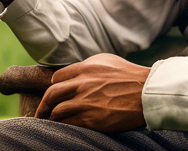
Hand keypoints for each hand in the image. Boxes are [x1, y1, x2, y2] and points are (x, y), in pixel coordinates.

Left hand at [35, 53, 149, 131]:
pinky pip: (69, 123)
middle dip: (43, 104)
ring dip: (52, 117)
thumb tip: (74, 71)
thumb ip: (88, 65)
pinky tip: (64, 127)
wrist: (147, 92)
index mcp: (84, 68)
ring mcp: (85, 102)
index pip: (57, 78)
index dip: (53, 87)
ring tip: (51, 121)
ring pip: (57, 111)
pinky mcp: (92, 119)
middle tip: (40, 111)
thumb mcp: (107, 61)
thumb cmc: (130, 75)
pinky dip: (64, 125)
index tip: (52, 94)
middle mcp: (82, 84)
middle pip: (51, 94)